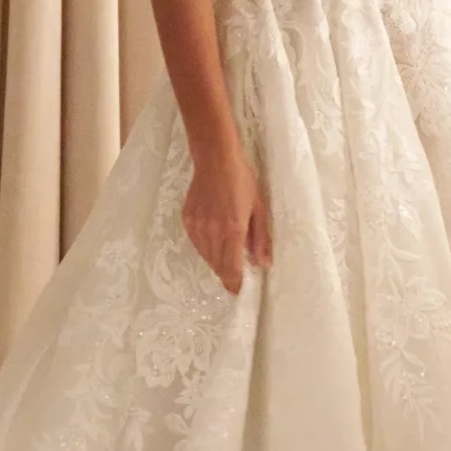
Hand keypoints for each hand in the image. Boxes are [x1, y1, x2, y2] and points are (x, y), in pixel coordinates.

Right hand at [182, 143, 272, 293]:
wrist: (215, 159)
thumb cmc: (242, 180)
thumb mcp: (259, 208)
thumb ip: (261, 239)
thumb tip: (263, 264)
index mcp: (232, 230)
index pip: (231, 269)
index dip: (235, 284)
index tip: (239, 291)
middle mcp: (212, 232)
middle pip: (217, 266)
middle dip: (227, 273)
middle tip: (236, 274)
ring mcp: (197, 227)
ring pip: (206, 256)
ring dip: (216, 261)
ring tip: (226, 255)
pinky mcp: (187, 221)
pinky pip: (197, 244)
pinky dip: (206, 248)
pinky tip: (214, 240)